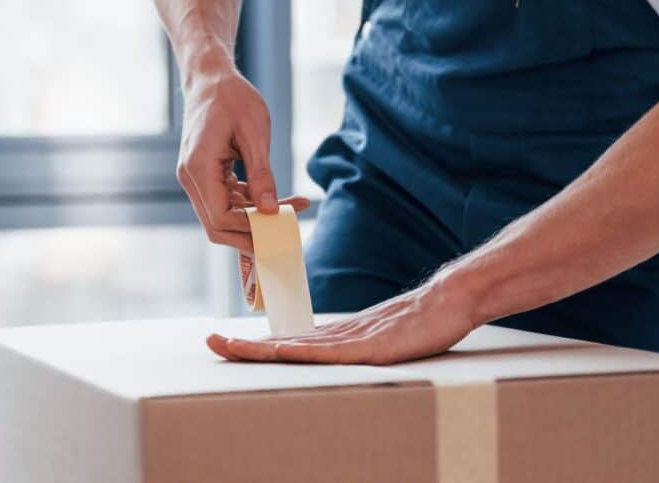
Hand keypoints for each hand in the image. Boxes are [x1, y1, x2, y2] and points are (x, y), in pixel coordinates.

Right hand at [177, 59, 308, 252]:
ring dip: (256, 217)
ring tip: (294, 208)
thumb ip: (262, 174)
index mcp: (199, 167)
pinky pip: (226, 199)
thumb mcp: (254, 134)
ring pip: (224, 214)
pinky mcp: (205, 174)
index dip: (248, 229)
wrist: (211, 79)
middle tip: (286, 232)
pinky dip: (250, 203)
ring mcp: (195, 177)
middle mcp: (191, 177)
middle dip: (251, 232)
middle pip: (217, 224)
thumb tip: (270, 211)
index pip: (220, 217)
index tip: (279, 228)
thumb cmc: (233, 98)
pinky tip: (278, 198)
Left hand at [206, 276, 474, 364]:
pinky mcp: (371, 346)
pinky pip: (330, 352)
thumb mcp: (381, 340)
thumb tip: (336, 357)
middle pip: (283, 341)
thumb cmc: (419, 322)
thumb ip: (358, 347)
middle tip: (210, 340)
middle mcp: (338, 335)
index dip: (255, 343)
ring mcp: (353, 339)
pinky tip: (280, 353)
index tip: (226, 341)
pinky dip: (301, 353)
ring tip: (228, 345)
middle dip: (245, 343)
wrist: (448, 301)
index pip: (288, 341)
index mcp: (338, 335)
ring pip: (297, 346)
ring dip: (260, 347)